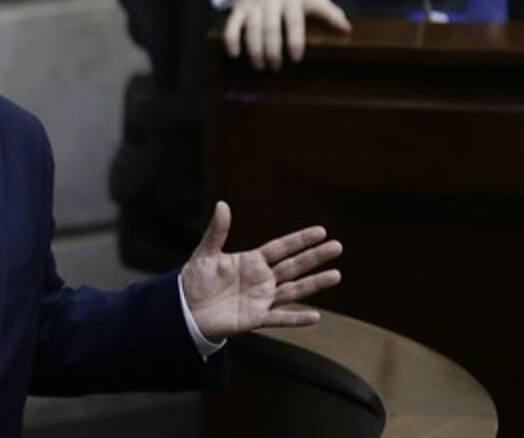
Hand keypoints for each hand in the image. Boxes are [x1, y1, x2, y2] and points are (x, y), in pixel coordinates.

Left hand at [180, 201, 341, 342]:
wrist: (186, 309)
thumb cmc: (195, 281)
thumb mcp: (205, 253)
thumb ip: (217, 231)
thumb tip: (222, 205)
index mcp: (251, 261)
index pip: (281, 248)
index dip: (300, 240)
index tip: (321, 231)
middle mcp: (261, 279)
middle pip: (293, 266)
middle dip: (315, 257)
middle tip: (337, 247)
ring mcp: (261, 299)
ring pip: (293, 290)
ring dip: (314, 284)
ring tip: (336, 275)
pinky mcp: (255, 318)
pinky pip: (280, 318)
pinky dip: (297, 319)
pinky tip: (316, 316)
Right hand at [223, 0, 350, 70]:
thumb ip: (328, 12)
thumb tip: (346, 28)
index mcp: (292, 0)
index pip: (293, 21)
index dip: (294, 40)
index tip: (296, 58)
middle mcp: (271, 2)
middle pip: (270, 28)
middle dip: (272, 49)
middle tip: (275, 67)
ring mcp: (253, 6)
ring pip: (251, 29)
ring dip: (254, 49)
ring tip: (260, 66)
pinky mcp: (238, 10)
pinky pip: (232, 25)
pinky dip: (231, 40)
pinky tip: (235, 54)